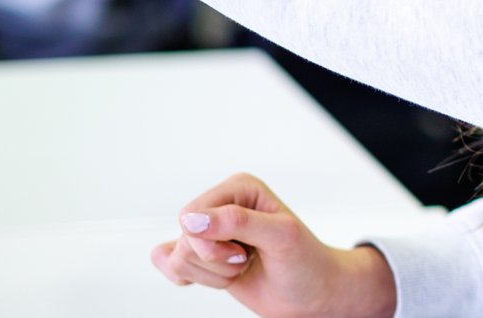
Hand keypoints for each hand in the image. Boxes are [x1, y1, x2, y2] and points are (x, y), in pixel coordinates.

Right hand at [151, 173, 396, 317]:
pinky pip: (170, 266)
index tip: (246, 251)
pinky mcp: (201, 255)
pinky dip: (195, 280)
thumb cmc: (304, 262)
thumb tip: (192, 220)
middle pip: (184, 237)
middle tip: (246, 260)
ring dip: (212, 274)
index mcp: (238, 187)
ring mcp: (209, 232)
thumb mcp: (280, 237)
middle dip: (216, 261)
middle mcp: (220, 205)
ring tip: (241, 266)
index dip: (213, 242)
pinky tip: (221, 277)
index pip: (193, 214)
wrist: (311, 294)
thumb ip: (237, 222)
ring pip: (177, 257)